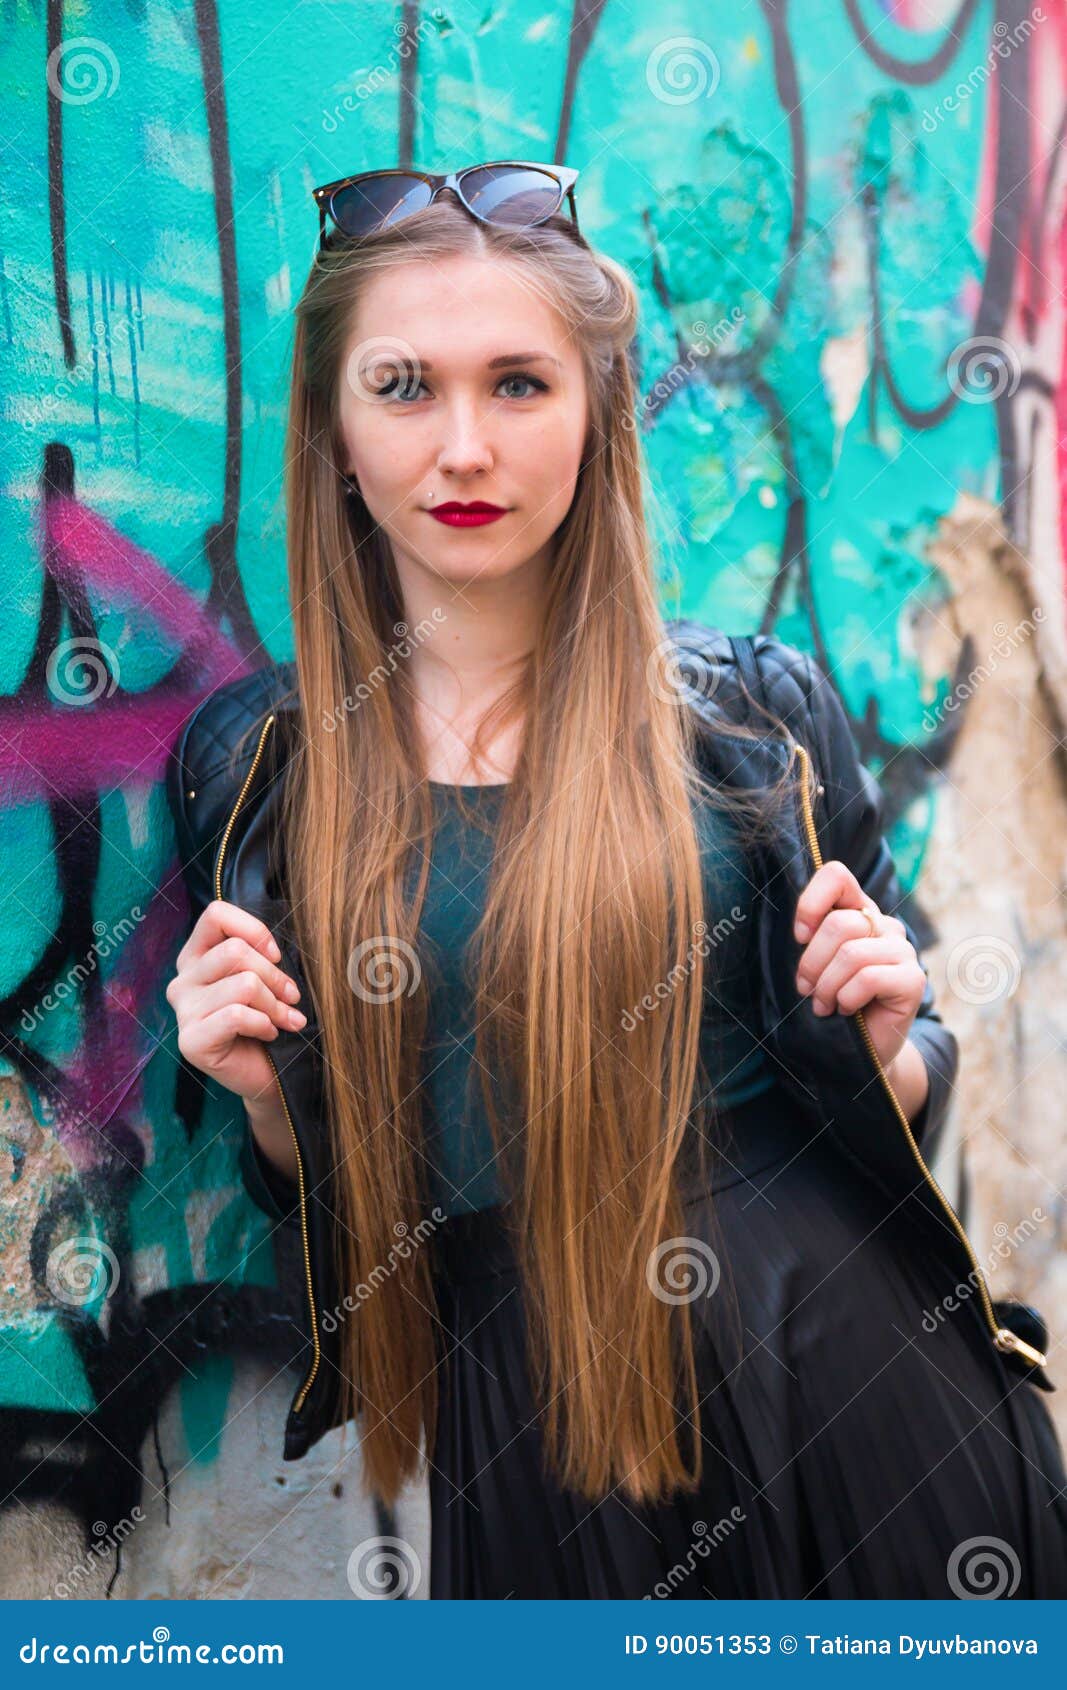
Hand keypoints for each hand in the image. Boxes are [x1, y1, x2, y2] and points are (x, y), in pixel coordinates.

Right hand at [165, 899, 306, 1104]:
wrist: (267, 1072)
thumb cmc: (266, 1019)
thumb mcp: (263, 978)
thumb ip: (258, 955)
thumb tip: (272, 950)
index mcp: (196, 957)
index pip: (215, 914)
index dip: (254, 930)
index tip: (276, 955)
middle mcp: (182, 980)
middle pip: (235, 951)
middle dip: (274, 975)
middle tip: (292, 998)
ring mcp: (182, 1011)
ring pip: (243, 984)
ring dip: (275, 1004)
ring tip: (285, 1019)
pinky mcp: (191, 1040)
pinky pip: (237, 1015)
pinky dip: (264, 1023)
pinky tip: (269, 1033)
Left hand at [793, 859, 926, 1070]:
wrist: (860, 1049)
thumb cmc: (831, 1002)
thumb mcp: (815, 964)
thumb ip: (811, 938)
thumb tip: (799, 929)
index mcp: (858, 912)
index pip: (837, 876)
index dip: (811, 902)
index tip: (799, 937)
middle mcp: (884, 925)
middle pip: (837, 924)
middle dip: (811, 963)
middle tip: (806, 989)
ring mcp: (902, 951)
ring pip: (851, 953)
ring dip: (827, 987)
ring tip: (824, 1005)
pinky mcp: (913, 979)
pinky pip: (868, 978)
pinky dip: (847, 999)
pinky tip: (847, 1010)